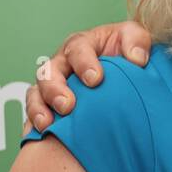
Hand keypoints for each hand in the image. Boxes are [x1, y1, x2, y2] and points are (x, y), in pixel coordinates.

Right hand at [23, 21, 152, 131]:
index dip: (84, 63)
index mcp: (81, 45)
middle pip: (49, 72)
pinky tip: (43, 134)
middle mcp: (62, 64)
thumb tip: (137, 59)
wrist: (123, 72)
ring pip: (36, 93)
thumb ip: (137, 41)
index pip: (77, 49)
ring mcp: (52, 85)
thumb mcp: (133, 38)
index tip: (95, 80)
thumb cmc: (124, 51)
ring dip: (39, 108)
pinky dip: (35, 122)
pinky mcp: (48, 104)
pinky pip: (35, 112)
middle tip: (67, 106)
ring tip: (47, 124)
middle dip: (55, 89)